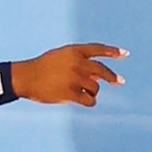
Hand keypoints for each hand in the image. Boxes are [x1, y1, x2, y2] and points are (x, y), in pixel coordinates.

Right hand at [11, 43, 126, 106]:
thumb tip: (100, 78)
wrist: (25, 77)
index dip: (112, 51)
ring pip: (95, 88)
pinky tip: (85, 101)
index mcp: (74, 51)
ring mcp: (74, 78)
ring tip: (81, 92)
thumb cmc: (42, 68)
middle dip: (112, 77)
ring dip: (92, 91)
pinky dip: (90, 101)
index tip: (125, 54)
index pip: (97, 49)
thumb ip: (79, 63)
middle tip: (120, 82)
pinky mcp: (71, 93)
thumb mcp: (60, 58)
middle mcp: (77, 63)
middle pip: (102, 70)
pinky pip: (89, 100)